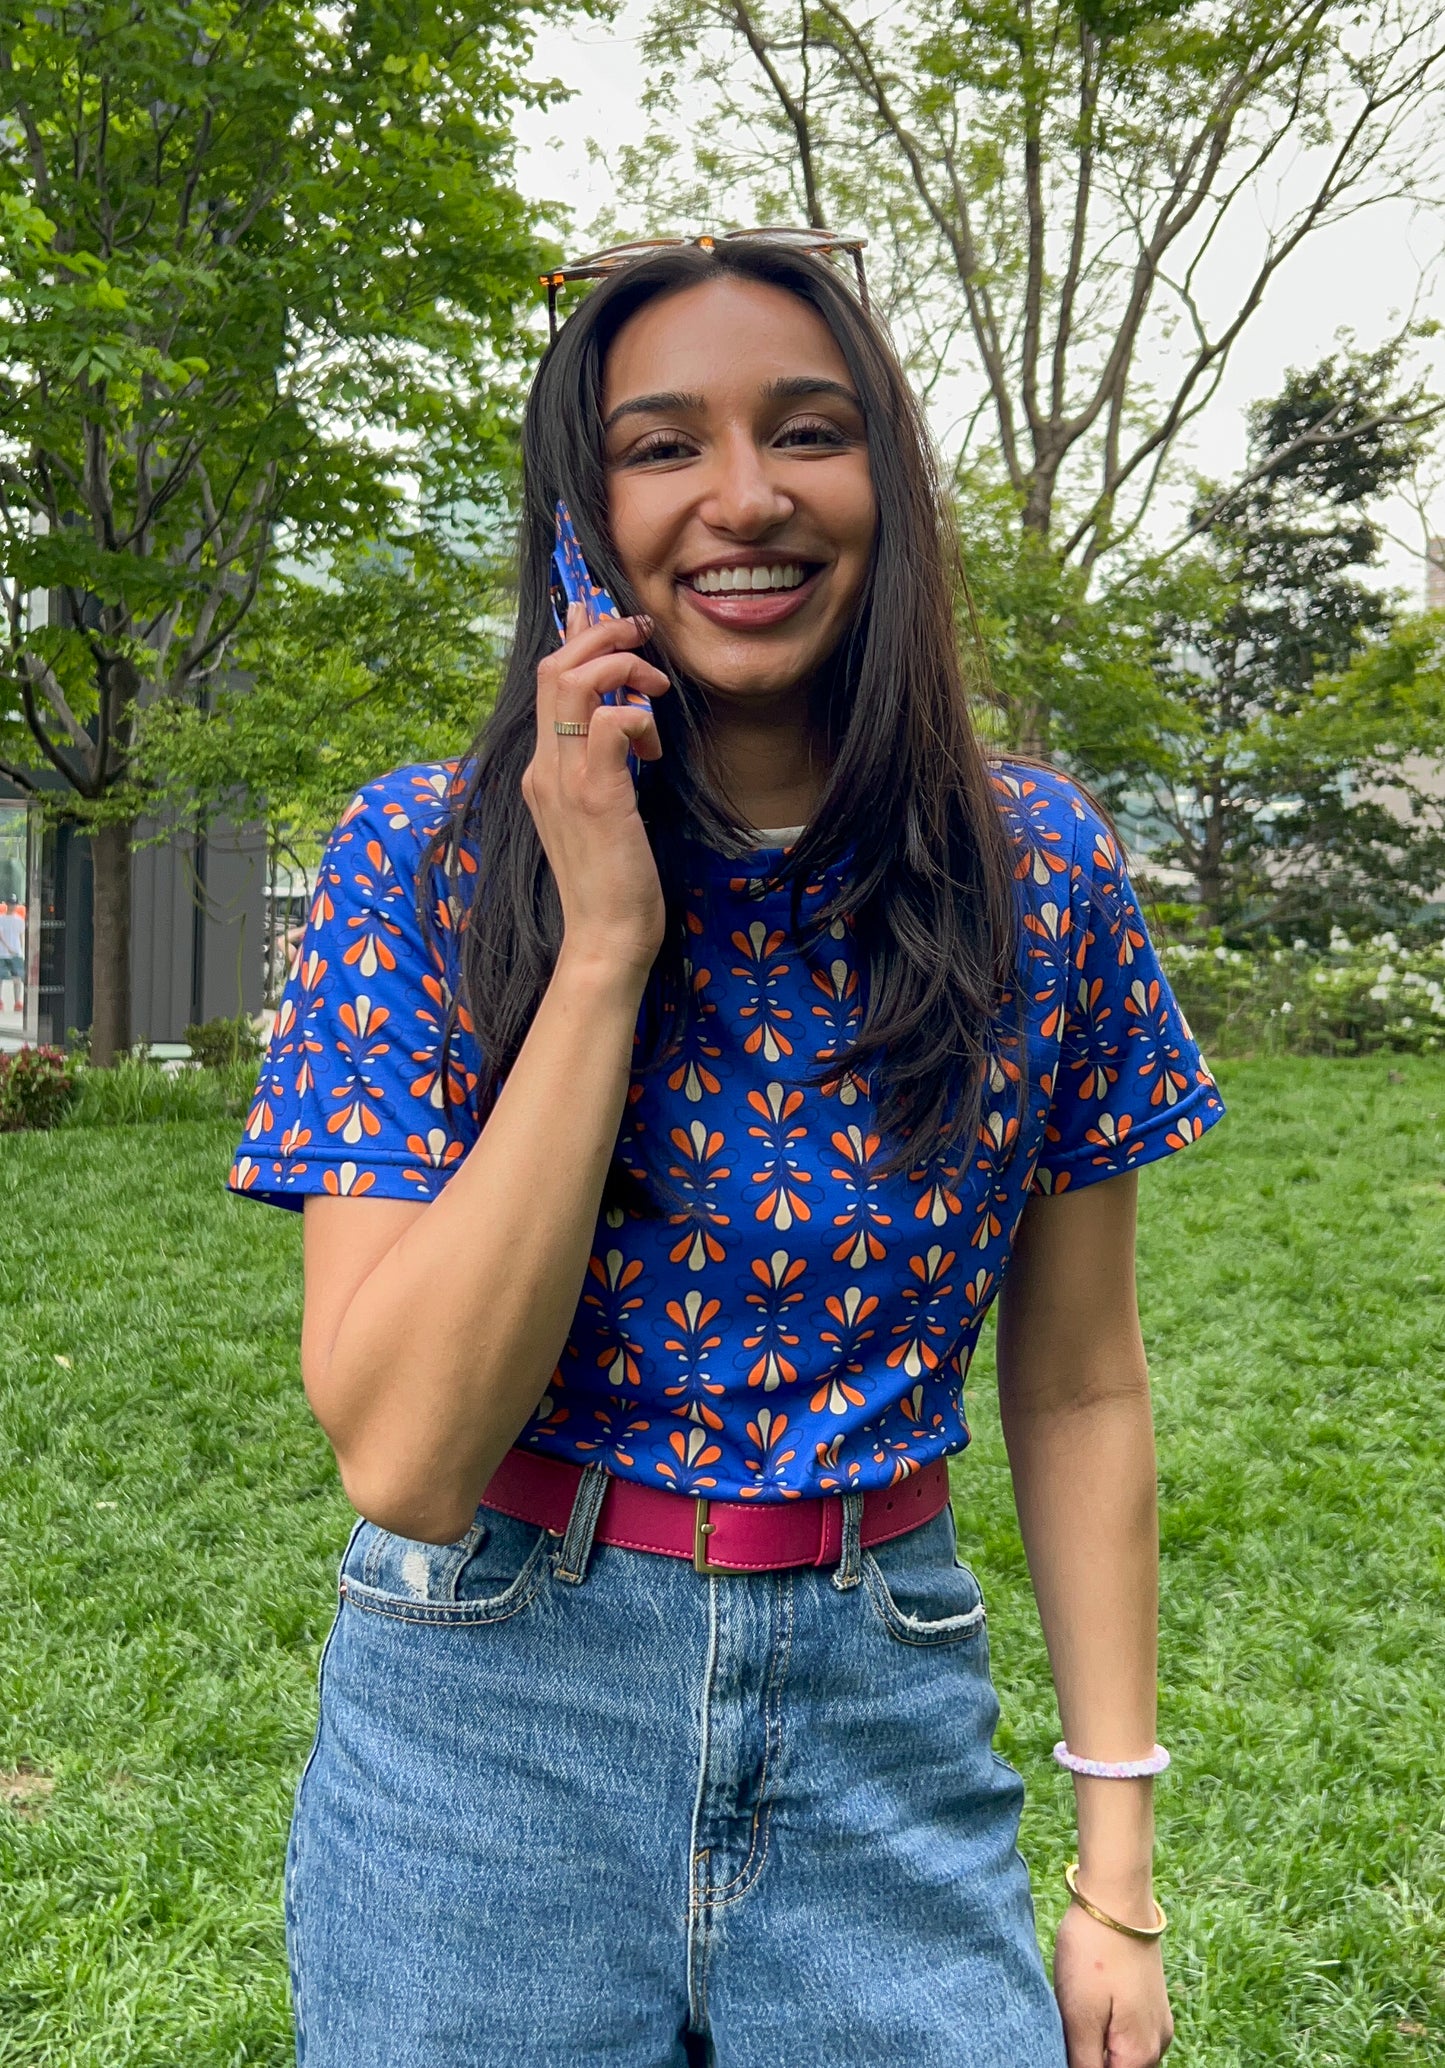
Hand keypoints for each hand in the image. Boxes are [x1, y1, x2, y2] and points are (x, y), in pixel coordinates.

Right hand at [522, 604, 671, 978]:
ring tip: (655, 688)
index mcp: (542, 771)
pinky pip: (613, 723)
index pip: (548, 684)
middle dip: (600, 636)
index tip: (601, 617)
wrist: (604, 939)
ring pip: (574, 682)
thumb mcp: (599, 815)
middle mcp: (544, 768)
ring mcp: (565, 781)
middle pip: (555, 668)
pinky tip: (655, 749)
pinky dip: (639, 717)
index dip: (574, 639)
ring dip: (622, 667)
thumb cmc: (612, 883)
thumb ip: (600, 770)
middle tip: (641, 635)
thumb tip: (621, 730)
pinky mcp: (597, 796)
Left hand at [1053, 1903, 1173, 2067]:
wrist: (1117, 1898)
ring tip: (1078, 2007)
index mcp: (1140, 2055)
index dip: (1080, 2064)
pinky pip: (1127, 2032)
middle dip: (1089, 2054)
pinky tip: (1089, 2000)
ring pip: (1121, 2053)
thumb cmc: (1095, 1952)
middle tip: (1068, 2021)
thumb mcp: (1078, 2014)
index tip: (1068, 2037)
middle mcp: (1158, 2045)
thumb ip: (1083, 2061)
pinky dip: (1106, 2026)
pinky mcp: (1151, 2003)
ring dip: (1097, 2042)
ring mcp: (1158, 2023)